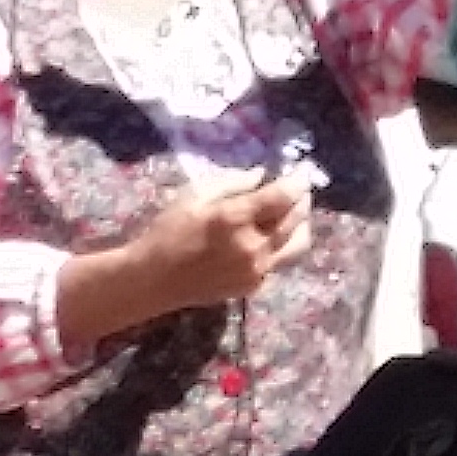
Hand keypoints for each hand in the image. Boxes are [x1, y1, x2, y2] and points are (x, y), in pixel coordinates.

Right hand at [128, 165, 314, 316]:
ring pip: (299, 242)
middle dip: (302, 198)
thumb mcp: (194, 196)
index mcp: (235, 219)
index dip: (298, 180)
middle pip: (296, 218)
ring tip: (294, 211)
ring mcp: (257, 269)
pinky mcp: (255, 285)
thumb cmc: (169, 232)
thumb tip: (261, 175)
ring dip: (302, 223)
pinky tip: (273, 234)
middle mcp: (253, 246)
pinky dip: (285, 243)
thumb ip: (231, 182)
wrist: (154, 280)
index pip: (283, 196)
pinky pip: (282, 260)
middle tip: (298, 187)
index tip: (302, 170)